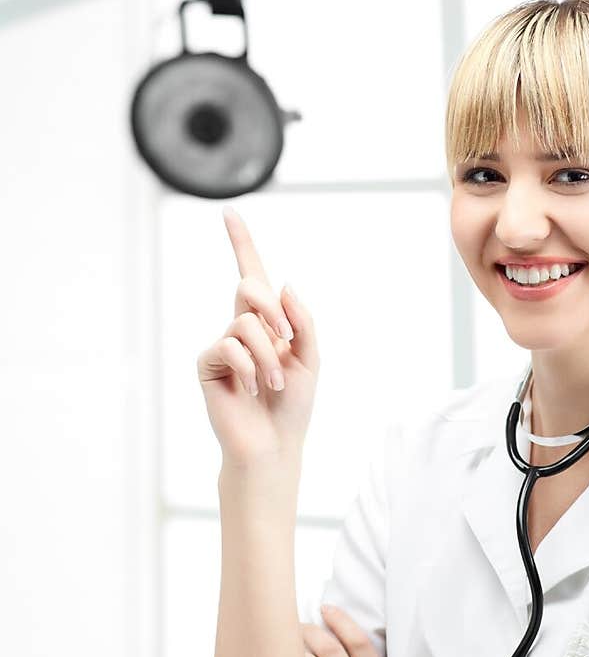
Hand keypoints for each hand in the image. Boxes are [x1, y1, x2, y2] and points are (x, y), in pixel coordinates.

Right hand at [196, 205, 320, 469]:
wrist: (274, 443)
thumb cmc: (293, 405)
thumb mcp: (310, 358)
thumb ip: (302, 320)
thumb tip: (283, 285)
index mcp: (269, 322)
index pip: (254, 275)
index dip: (241, 243)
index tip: (229, 213)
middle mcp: (243, 327)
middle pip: (250, 286)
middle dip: (274, 310)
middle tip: (287, 341)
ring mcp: (223, 344)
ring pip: (245, 322)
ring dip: (268, 355)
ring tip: (272, 384)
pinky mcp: (209, 363)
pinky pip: (228, 345)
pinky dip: (249, 368)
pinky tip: (252, 391)